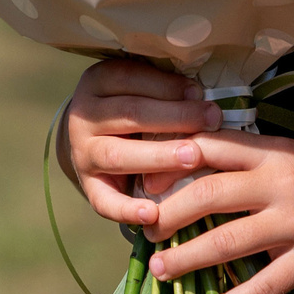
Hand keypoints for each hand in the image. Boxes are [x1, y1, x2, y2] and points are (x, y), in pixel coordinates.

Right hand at [61, 58, 219, 226]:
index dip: (167, 85)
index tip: (201, 92)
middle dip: (175, 117)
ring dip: (158, 157)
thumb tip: (201, 96)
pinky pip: (103, 201)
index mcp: (97, 81)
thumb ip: (165, 89)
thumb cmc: (133, 108)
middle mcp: (83, 116)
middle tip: (211, 120)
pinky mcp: (87, 185)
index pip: (131, 79)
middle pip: (130, 114)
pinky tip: (152, 214)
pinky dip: (126, 210)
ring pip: (118, 154)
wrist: (94, 138)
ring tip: (192, 158)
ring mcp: (82, 153)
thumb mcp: (141, 88)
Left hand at [139, 132, 293, 293]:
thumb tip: (186, 173)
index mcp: (271, 153)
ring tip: (160, 269)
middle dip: (169, 214)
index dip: (171, 162)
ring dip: (187, 258)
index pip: (211, 149)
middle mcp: (280, 184)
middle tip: (147, 230)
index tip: (142, 179)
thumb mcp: (290, 157)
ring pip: (228, 241)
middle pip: (208, 194)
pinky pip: (263, 286)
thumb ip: (247, 163)